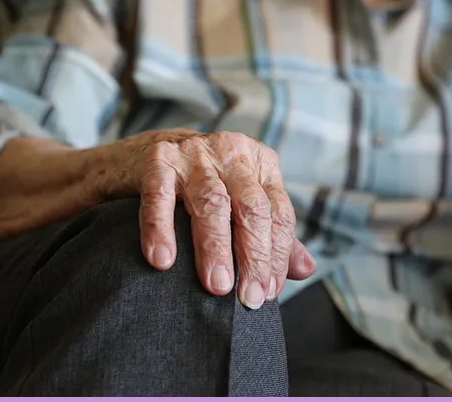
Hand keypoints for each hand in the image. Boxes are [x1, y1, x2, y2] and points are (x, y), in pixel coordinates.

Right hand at [96, 130, 316, 308]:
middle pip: (251, 207)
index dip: (276, 255)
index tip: (268, 292)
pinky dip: (162, 229)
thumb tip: (306, 270)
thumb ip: (271, 234)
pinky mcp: (158, 159)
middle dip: (253, 256)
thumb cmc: (203, 187)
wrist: (145, 156)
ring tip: (217, 286)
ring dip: (215, 248)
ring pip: (212, 203)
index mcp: (260, 163)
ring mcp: (194, 154)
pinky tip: (163, 261)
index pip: (278, 212)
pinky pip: (160, 196)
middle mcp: (232, 153)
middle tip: (248, 298)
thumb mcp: (241, 201)